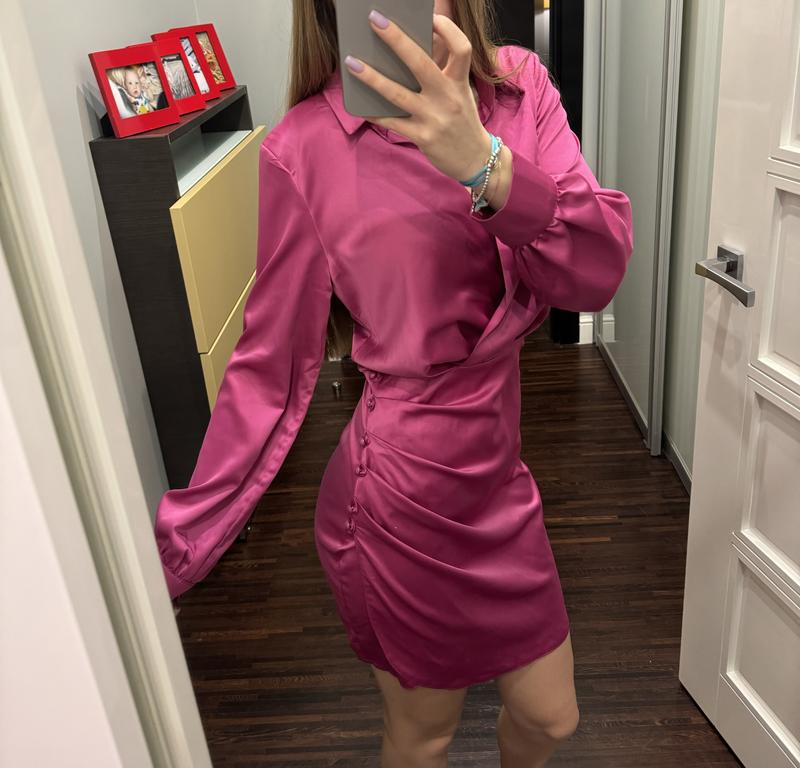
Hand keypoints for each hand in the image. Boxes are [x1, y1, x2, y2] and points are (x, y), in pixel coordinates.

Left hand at [345, 11, 492, 183]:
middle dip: (396, 39)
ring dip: (372, 77)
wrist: (475, 158)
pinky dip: (376, 114)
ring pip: (397, 94)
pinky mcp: (423, 137)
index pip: (461, 48)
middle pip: (420, 63)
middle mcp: (447, 97)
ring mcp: (434, 118)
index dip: (448, 29)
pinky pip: (393, 122)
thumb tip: (409, 54)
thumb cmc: (463, 121)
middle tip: (375, 19)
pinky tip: (361, 107)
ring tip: (351, 63)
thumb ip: (442, 75)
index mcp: (459, 82)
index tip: (431, 17)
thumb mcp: (460, 94)